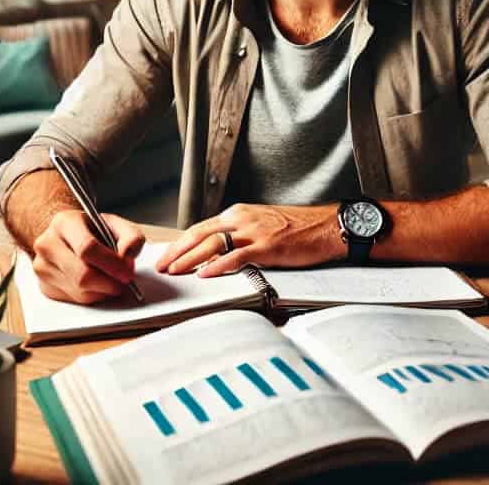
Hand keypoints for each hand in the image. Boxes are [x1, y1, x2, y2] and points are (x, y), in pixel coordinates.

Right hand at [29, 208, 146, 303]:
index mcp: (64, 222)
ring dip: (102, 291)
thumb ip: (131, 237)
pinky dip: (92, 295)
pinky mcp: (44, 286)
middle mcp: (47, 244)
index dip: (111, 264)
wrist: (66, 236)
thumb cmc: (91, 231)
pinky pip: (74, 300)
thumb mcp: (115, 225)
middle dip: (109, 283)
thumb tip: (127, 256)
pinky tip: (95, 283)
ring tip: (110, 278)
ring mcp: (42, 267)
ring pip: (80, 292)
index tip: (127, 272)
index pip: (87, 248)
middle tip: (123, 281)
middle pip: (82, 275)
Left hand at [157, 203, 343, 277]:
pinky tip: (205, 274)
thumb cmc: (297, 229)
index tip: (166, 256)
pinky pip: (236, 256)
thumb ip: (239, 235)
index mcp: (238, 213)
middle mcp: (242, 219)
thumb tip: (218, 252)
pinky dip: (218, 266)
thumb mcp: (261, 225)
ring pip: (213, 243)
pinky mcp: (267, 247)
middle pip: (200, 233)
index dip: (180, 243)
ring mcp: (254, 232)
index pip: (201, 227)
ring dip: (190, 258)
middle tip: (161, 266)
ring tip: (176, 271)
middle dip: (177, 251)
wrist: (326, 226)